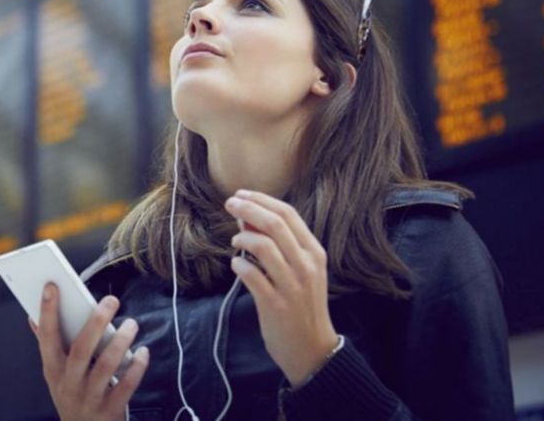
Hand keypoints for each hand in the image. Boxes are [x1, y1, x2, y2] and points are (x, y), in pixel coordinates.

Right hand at [30, 283, 149, 420]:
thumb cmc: (71, 397)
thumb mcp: (55, 376)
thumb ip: (48, 346)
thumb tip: (32, 317)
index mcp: (52, 371)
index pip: (46, 337)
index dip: (47, 312)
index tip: (52, 286)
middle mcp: (68, 384)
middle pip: (80, 349)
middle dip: (95, 322)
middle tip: (111, 300)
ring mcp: (89, 398)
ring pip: (106, 366)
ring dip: (121, 342)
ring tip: (132, 323)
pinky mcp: (110, 410)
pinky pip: (126, 385)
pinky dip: (137, 367)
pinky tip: (143, 352)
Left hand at [224, 189, 338, 386]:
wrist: (312, 349)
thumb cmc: (302, 304)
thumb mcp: (299, 270)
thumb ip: (278, 244)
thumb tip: (247, 215)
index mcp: (314, 253)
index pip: (288, 214)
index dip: (262, 200)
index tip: (241, 194)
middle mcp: (306, 266)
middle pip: (274, 224)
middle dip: (247, 208)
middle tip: (229, 204)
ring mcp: (292, 286)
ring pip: (263, 246)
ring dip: (242, 237)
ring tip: (235, 240)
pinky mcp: (275, 304)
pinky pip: (251, 275)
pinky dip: (239, 264)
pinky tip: (236, 264)